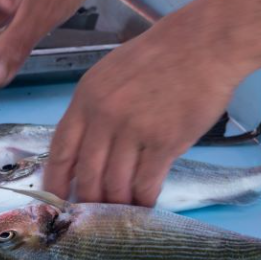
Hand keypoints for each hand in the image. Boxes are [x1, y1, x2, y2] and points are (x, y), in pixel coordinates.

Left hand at [44, 0, 251, 205]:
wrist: (203, 44)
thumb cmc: (162, 56)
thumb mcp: (112, 74)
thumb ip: (96, 108)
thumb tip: (88, 146)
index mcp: (87, 98)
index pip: (61, 149)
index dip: (56, 181)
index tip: (56, 201)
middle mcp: (104, 116)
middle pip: (87, 175)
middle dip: (90, 201)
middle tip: (95, 215)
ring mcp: (133, 130)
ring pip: (115, 185)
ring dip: (118, 205)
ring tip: (122, 213)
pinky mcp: (164, 142)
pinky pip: (146, 184)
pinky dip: (144, 201)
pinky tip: (146, 204)